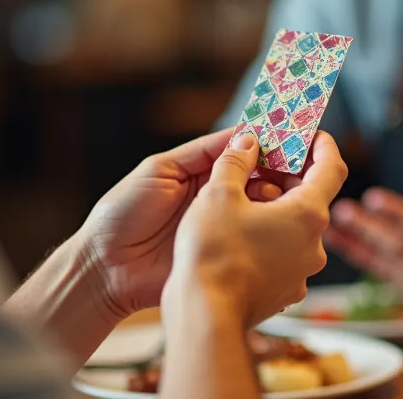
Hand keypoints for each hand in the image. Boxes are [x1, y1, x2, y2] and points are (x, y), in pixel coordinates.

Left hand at [78, 127, 290, 318]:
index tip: (289, 135)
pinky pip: (251, 240)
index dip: (263, 143)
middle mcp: (214, 197)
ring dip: (275, 199)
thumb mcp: (158, 170)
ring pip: (259, 208)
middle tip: (297, 169)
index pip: (238, 152)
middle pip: (256, 179)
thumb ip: (200, 153)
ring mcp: (220, 227)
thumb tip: (243, 135)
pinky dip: (268, 231)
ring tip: (283, 197)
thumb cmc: (122, 213)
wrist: (105, 267)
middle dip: (278, 171)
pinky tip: (278, 224)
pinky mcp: (222, 254)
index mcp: (198, 172)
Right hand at [163, 132, 348, 327]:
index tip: (311, 133)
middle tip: (262, 163)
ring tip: (242, 202)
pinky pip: (283, 255)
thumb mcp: (218, 193)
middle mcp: (314, 244)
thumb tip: (246, 142)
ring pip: (295, 229)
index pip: (332, 167)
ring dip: (276, 210)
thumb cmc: (213, 252)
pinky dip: (269, 239)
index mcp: (308, 214)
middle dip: (288, 178)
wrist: (204, 314)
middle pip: (311, 199)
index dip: (323, 144)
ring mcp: (301, 272)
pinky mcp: (284, 292)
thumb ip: (235, 161)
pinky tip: (239, 237)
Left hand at [325, 162, 402, 311]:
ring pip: (390, 265)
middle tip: (343, 211)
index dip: (398, 213)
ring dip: (360, 246)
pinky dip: (365, 261)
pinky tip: (346, 246)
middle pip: (402, 248)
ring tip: (335, 228)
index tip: (373, 198)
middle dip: (370, 229)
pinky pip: (389, 278)